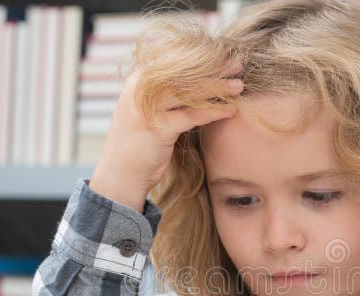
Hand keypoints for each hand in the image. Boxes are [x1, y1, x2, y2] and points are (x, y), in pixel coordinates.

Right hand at [89, 57, 244, 211]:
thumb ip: (165, 95)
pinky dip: (213, 112)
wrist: (120, 174)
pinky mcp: (158, 128)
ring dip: (217, 87)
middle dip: (213, 66)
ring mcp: (148, 108)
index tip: (222, 56)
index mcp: (138, 80)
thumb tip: (197, 83)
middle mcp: (141, 89)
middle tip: (237, 64)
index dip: (200, 55)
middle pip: (183, 71)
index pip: (172, 58)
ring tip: (239, 86)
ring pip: (189, 91)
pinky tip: (230, 111)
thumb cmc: (138, 143)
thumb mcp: (148, 111)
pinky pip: (192, 115)